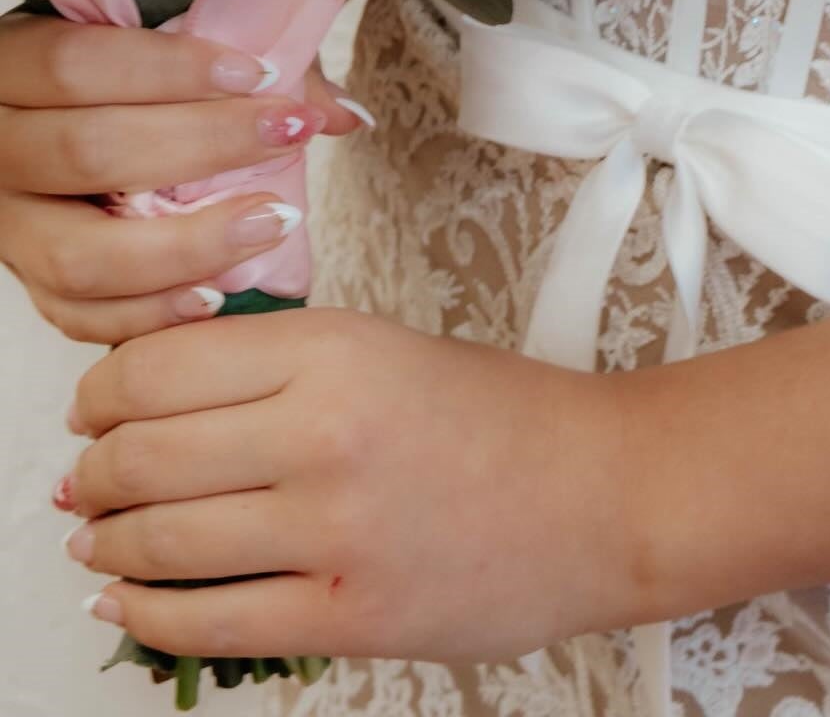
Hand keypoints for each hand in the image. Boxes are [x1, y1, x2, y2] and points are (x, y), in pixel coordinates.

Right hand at [0, 15, 367, 342]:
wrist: (64, 119)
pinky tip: (216, 294)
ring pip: (77, 255)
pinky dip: (149, 314)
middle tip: (284, 137)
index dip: (170, 70)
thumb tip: (339, 116)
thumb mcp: (171, 43)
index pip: (76, 64)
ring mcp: (6, 224)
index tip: (261, 73)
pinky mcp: (28, 282)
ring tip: (268, 222)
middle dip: (199, 146)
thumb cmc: (126, 75)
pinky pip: (77, 316)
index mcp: (11, 66)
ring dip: (184, 246)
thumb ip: (247, 63)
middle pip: (84, 153)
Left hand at [62, 309, 625, 664]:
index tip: (94, 404)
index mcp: (331, 350)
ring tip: (99, 539)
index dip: (101, 390)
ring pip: (160, 542)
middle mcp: (322, 435)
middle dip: (93, 471)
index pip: (159, 365)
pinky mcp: (347, 618)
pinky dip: (146, 617)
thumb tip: (155, 399)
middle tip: (87, 475)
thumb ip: (276, 364)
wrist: (601, 493)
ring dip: (107, 545)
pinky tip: (128, 605)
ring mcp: (332, 533)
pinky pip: (206, 623)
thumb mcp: (382, 347)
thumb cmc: (503, 417)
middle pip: (141, 454)